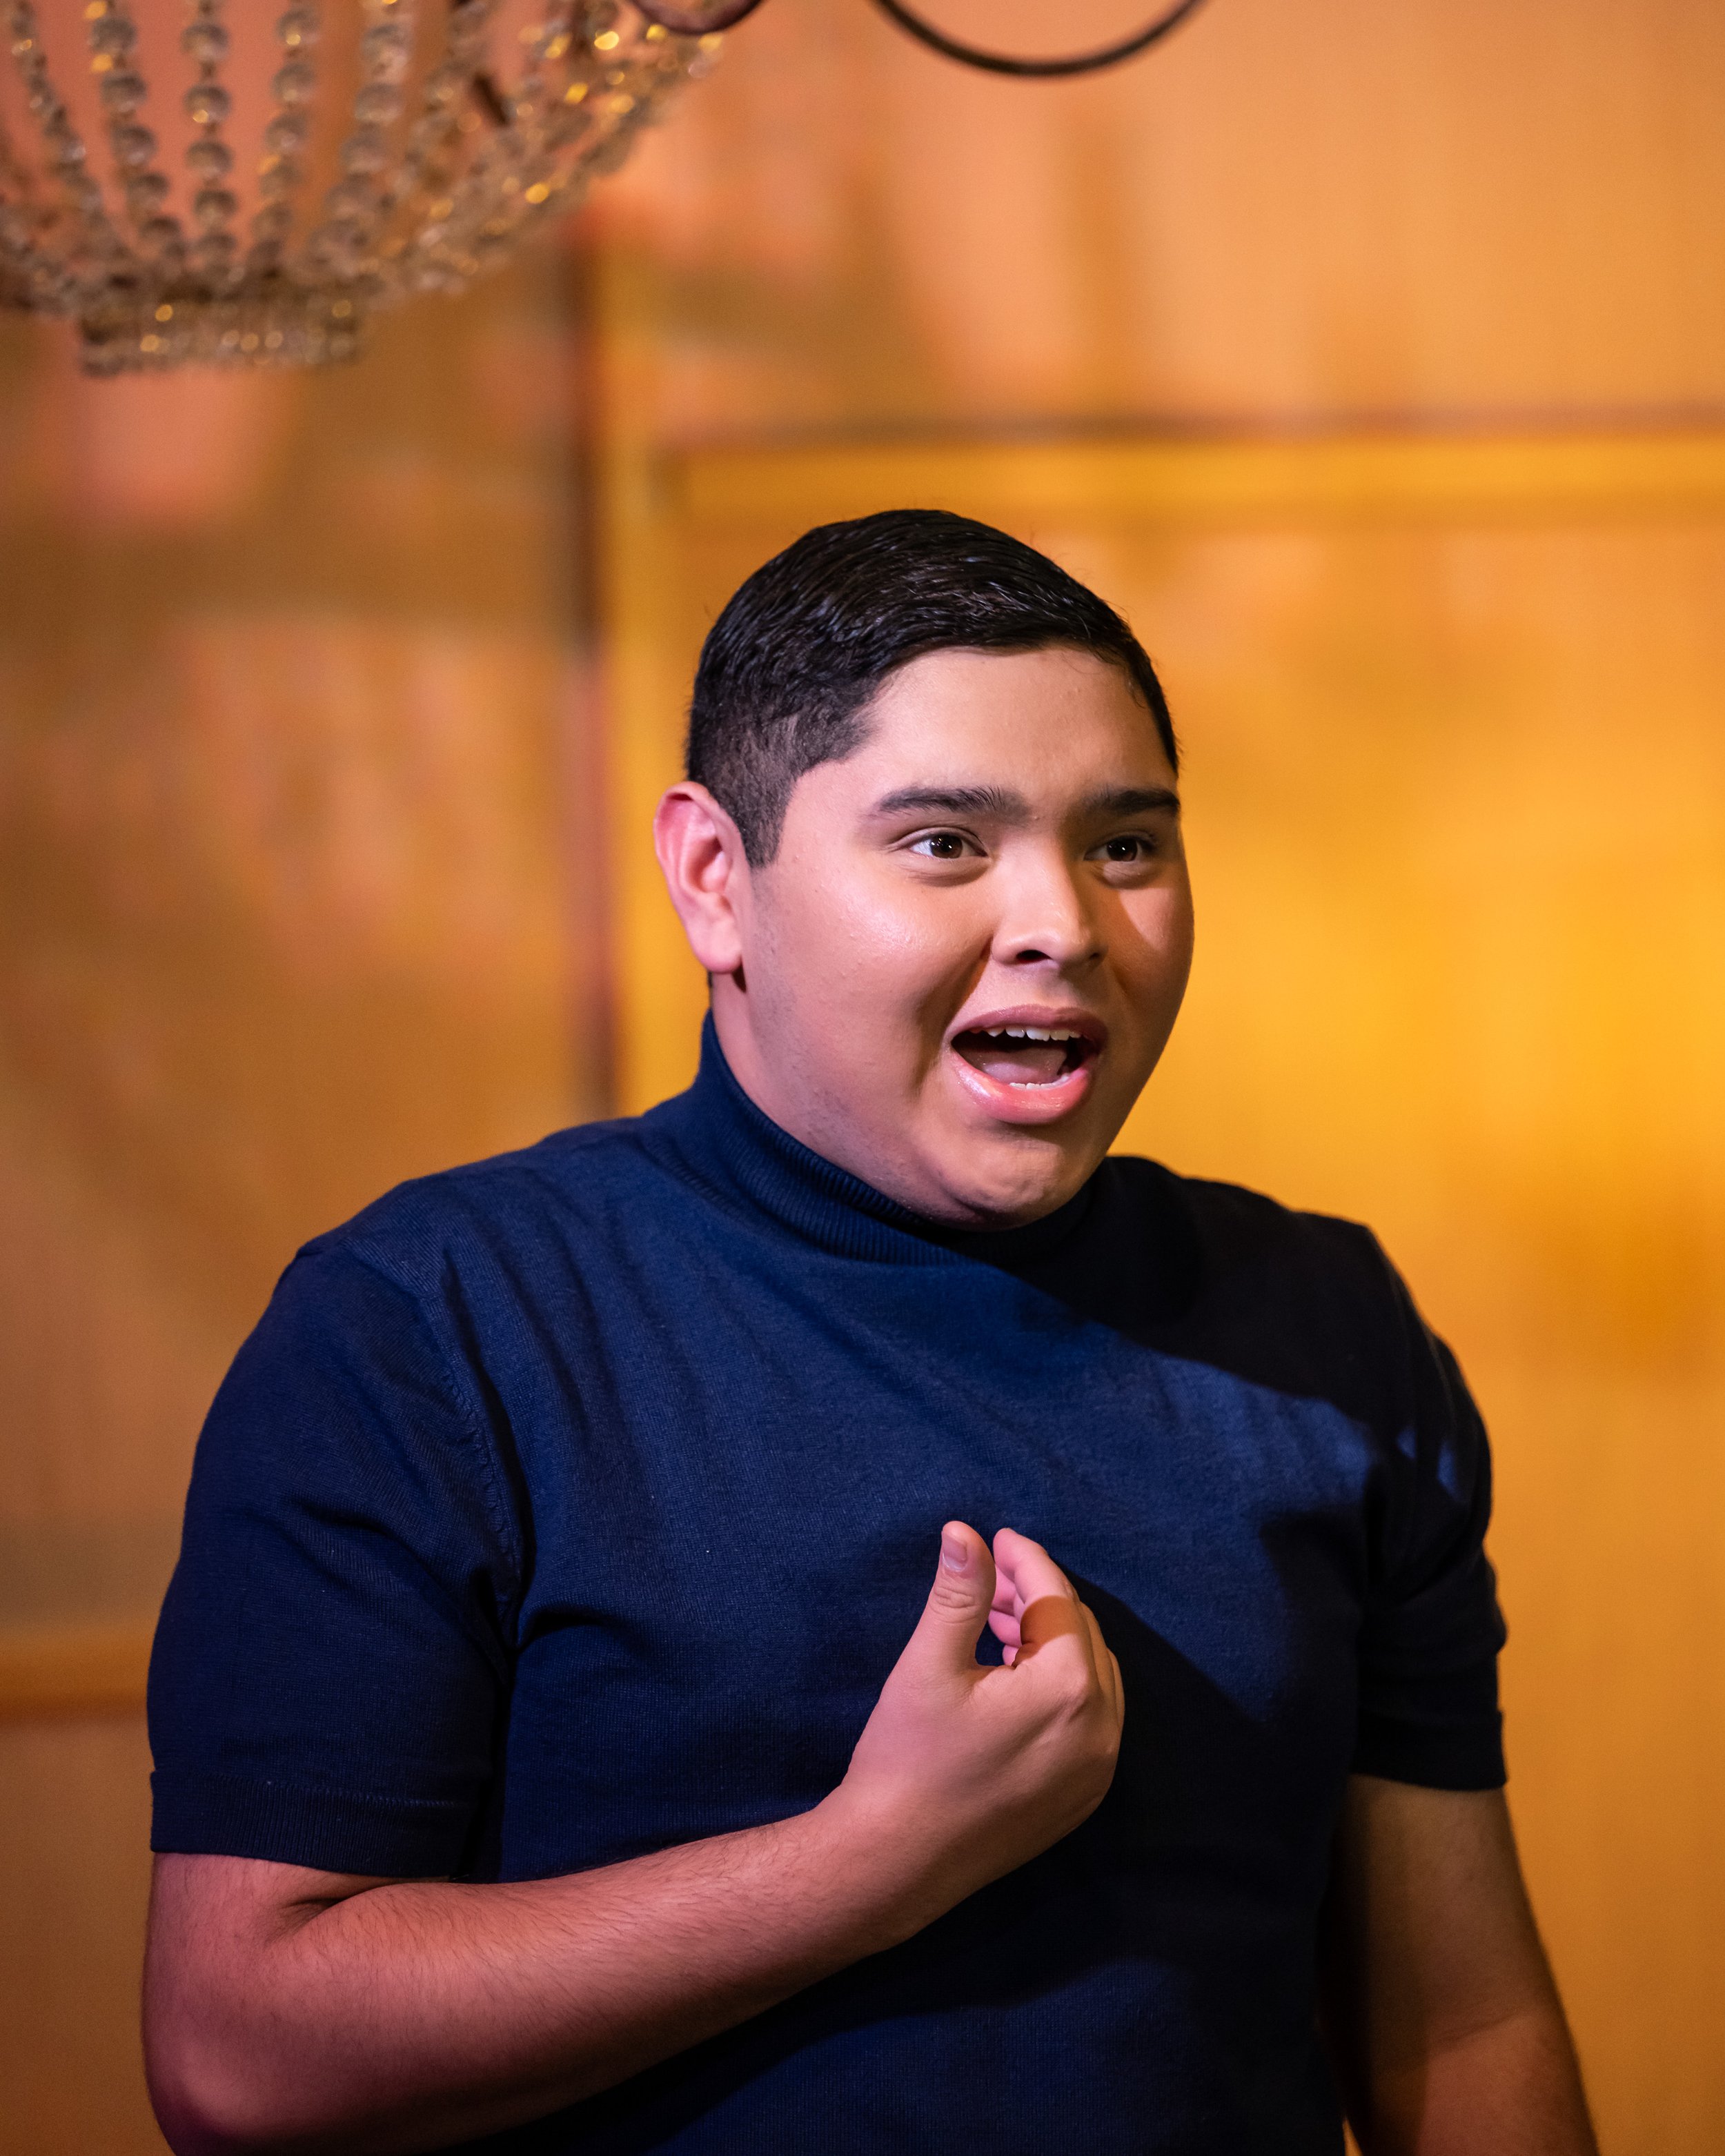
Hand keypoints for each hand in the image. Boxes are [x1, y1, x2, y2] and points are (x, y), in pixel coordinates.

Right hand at [833, 1523, 1123, 1927]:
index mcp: (1068, 1690)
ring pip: (1090, 1677)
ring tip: (996, 1625)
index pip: (1056, 1600)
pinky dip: (1061, 1687)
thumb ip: (960, 1590)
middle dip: (1038, 1598)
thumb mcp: (930, 1662)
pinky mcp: (1082, 1797)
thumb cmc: (907, 1759)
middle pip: (1080, 1635)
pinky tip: (1012, 1679)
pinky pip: (1088, 1720)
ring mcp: (1096, 1770)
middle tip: (991, 1579)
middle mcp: (1100, 1730)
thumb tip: (965, 1531)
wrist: (895, 1861)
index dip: (1025, 1561)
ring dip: (1051, 1641)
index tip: (997, 1538)